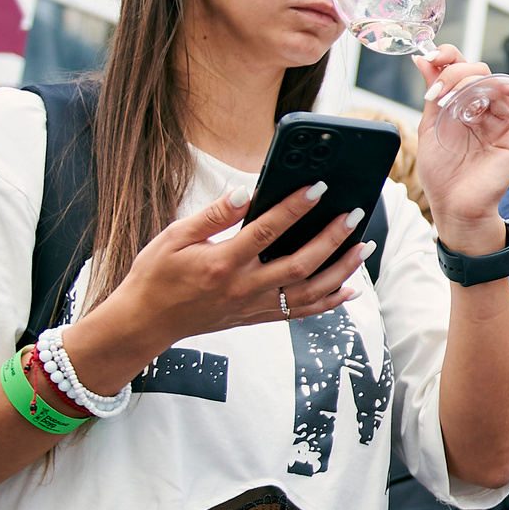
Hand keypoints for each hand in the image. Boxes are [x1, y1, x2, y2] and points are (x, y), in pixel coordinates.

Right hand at [84, 180, 371, 379]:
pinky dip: (328, 301)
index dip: (295, 207)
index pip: (267, 230)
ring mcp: (253, 307)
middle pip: (300, 263)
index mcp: (221, 263)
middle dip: (332, 238)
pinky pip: (301, 313)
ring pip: (309, 292)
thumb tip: (247, 191)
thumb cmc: (156, 274)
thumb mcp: (174, 237)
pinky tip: (349, 287)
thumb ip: (213, 215)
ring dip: (341, 270)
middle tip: (355, 213)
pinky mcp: (257, 318)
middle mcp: (242, 288)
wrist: (145, 322)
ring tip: (363, 246)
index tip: (318, 186)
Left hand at [414, 50, 508, 250]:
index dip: (449, 56)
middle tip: (439, 94)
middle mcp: (485, 109)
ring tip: (457, 101)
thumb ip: (433, 93)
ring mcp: (503, 122)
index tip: (431, 57)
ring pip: (500, 85)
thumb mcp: (429, 127)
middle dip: (457, 74)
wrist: (454, 207)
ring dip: (477, 84)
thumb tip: (423, 60)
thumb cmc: (442, 174)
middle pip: (480, 72)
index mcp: (463, 104)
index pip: (462, 68)